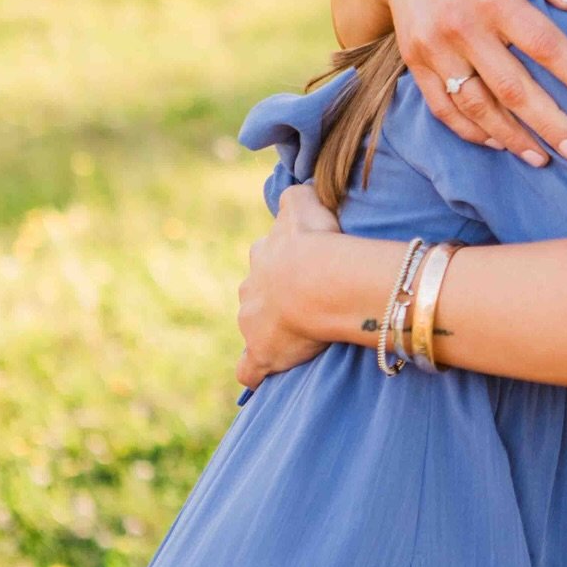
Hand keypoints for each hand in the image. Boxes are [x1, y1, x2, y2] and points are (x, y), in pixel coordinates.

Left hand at [236, 184, 341, 388]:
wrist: (315, 279)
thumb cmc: (316, 241)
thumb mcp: (303, 204)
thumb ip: (296, 197)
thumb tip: (296, 192)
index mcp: (263, 256)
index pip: (267, 259)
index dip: (286, 264)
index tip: (306, 269)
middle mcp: (250, 288)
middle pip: (257, 292)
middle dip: (274, 296)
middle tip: (307, 301)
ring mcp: (252, 323)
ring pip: (254, 326)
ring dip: (270, 329)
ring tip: (300, 334)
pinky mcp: (260, 353)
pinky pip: (250, 369)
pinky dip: (256, 371)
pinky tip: (266, 374)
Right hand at [367, 0, 566, 164]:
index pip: (542, 43)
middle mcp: (460, 26)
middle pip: (512, 87)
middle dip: (550, 123)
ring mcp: (433, 49)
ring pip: (477, 106)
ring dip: (512, 138)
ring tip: (545, 158)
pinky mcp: (415, 63)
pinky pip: (443, 108)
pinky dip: (472, 132)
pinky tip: (501, 144)